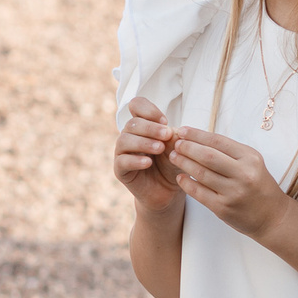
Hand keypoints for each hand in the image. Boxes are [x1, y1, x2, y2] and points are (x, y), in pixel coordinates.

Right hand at [113, 96, 182, 215]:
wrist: (169, 191)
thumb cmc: (173, 164)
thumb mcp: (177, 147)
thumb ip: (173, 137)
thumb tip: (168, 131)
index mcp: (143, 126)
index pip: (136, 105)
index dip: (148, 110)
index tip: (164, 121)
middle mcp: (130, 136)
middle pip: (132, 123)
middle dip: (150, 128)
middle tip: (167, 135)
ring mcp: (123, 153)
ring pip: (124, 140)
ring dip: (143, 142)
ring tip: (160, 149)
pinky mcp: (120, 171)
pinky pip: (122, 161)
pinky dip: (135, 160)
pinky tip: (148, 163)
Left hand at [167, 126, 291, 238]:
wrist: (273, 216)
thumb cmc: (258, 185)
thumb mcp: (251, 163)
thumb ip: (229, 152)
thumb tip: (198, 138)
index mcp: (250, 158)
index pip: (218, 141)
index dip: (197, 134)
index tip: (182, 130)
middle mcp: (243, 174)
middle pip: (207, 156)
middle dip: (187, 147)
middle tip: (175, 143)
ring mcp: (233, 192)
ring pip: (201, 173)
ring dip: (183, 163)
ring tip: (174, 156)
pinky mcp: (223, 208)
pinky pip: (198, 192)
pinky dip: (186, 183)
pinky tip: (179, 176)